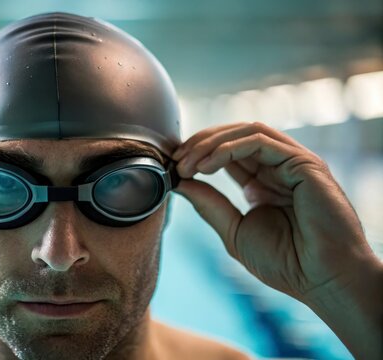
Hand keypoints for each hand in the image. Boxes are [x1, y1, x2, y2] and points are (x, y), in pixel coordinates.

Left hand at [171, 121, 381, 358]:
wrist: (321, 279)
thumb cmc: (286, 262)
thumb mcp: (234, 230)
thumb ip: (209, 205)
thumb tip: (179, 182)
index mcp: (263, 182)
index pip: (227, 153)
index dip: (198, 154)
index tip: (174, 166)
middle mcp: (278, 167)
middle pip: (234, 136)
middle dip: (200, 144)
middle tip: (176, 160)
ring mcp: (292, 162)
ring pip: (246, 131)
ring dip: (211, 143)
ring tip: (188, 163)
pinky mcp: (303, 162)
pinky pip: (260, 140)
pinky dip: (229, 148)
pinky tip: (208, 166)